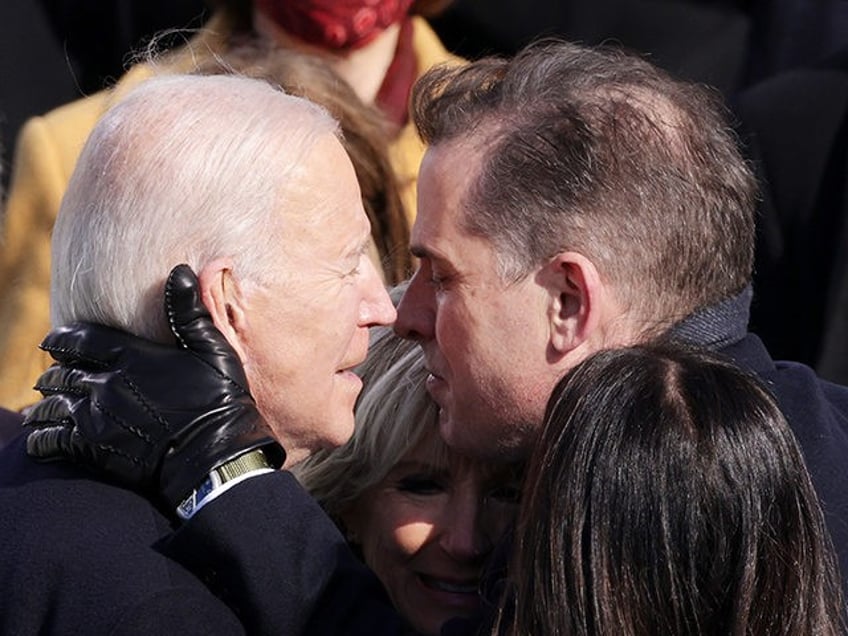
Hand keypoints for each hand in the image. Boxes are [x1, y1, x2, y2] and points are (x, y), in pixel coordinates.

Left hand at [24, 264, 284, 510]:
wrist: (213, 453)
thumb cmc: (218, 399)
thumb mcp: (212, 348)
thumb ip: (189, 310)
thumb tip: (179, 270)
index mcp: (130, 355)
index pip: (80, 340)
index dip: (62, 340)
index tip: (52, 342)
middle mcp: (106, 383)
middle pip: (63, 373)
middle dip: (53, 374)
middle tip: (49, 377)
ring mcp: (98, 417)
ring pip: (54, 406)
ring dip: (44, 406)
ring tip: (39, 409)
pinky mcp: (95, 448)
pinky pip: (54, 440)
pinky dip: (42, 438)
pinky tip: (39, 440)